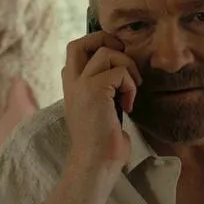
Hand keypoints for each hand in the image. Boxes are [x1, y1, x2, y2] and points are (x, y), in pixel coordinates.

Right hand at [61, 30, 141, 174]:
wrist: (95, 162)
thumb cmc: (102, 142)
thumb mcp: (100, 108)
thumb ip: (104, 89)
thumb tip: (124, 72)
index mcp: (71, 85)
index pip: (76, 50)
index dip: (97, 46)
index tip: (118, 64)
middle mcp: (72, 82)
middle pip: (81, 42)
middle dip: (106, 41)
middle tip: (124, 58)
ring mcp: (81, 84)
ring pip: (107, 53)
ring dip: (127, 67)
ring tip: (131, 89)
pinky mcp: (94, 90)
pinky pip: (120, 72)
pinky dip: (131, 86)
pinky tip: (128, 106)